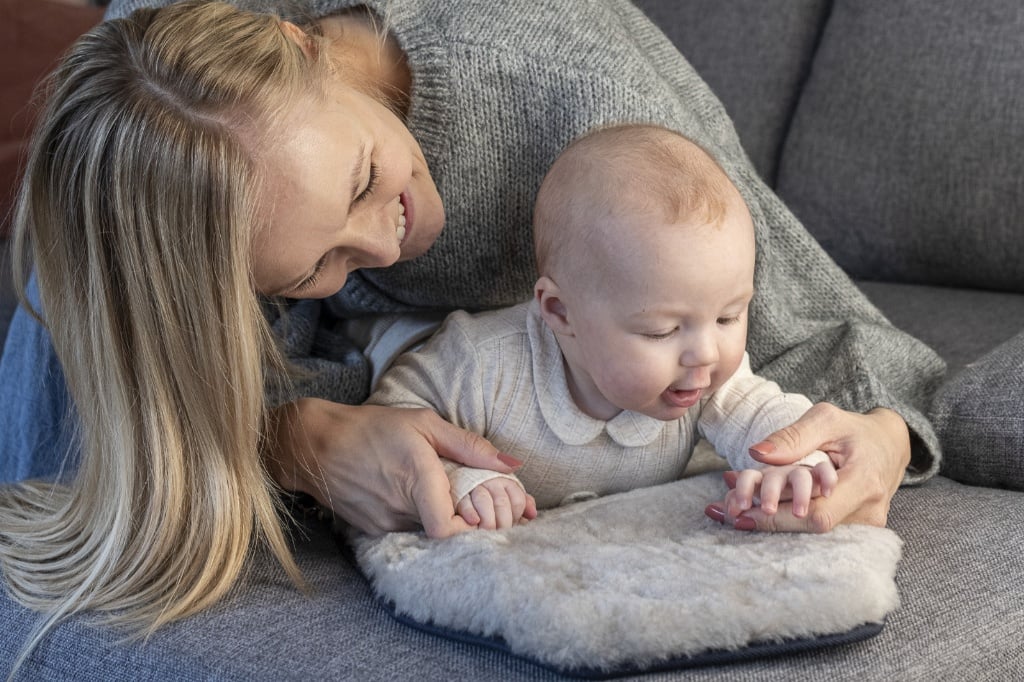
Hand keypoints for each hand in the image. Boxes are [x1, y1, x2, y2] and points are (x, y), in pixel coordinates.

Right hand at [267, 398, 521, 537]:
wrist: (316, 444)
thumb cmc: (373, 428)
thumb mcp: (424, 424)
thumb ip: (470, 446)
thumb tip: (513, 465)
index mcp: (417, 482)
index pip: (450, 530)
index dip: (473, 528)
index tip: (483, 512)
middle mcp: (400, 510)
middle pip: (445, 532)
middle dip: (464, 519)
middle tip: (472, 499)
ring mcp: (384, 524)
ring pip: (426, 531)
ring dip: (440, 517)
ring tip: (439, 491)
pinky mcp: (372, 530)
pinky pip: (406, 530)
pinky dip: (417, 517)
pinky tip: (411, 495)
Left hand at [705, 404, 909, 532]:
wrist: (891, 446)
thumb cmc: (856, 430)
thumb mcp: (827, 419)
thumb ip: (793, 436)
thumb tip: (756, 454)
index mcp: (864, 482)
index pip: (818, 514)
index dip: (779, 518)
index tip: (742, 512)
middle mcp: (869, 513)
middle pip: (810, 530)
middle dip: (766, 522)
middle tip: (725, 512)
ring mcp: (865, 527)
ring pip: (811, 535)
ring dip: (772, 524)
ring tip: (734, 510)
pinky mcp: (856, 532)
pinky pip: (817, 533)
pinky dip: (786, 522)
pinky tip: (756, 513)